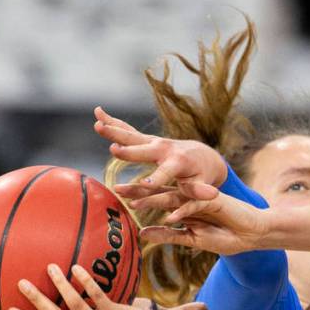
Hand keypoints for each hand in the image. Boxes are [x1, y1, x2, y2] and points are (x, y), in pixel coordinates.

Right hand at [94, 106, 227, 186]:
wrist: (202, 155)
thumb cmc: (201, 175)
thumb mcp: (203, 184)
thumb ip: (202, 190)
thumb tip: (212, 195)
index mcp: (178, 163)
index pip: (165, 173)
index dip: (156, 180)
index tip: (144, 185)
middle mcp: (164, 149)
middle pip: (143, 150)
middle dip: (129, 151)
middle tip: (113, 149)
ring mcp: (153, 142)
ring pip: (131, 136)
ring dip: (114, 130)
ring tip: (97, 123)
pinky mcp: (146, 140)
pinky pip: (127, 131)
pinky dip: (113, 122)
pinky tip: (98, 113)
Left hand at [129, 180, 270, 255]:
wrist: (252, 234)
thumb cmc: (224, 237)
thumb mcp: (192, 239)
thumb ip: (168, 235)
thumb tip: (142, 234)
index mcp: (183, 206)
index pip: (157, 199)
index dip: (139, 198)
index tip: (117, 198)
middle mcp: (189, 199)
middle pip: (160, 192)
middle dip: (139, 190)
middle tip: (117, 187)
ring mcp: (201, 198)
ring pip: (174, 196)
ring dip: (155, 199)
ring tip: (136, 202)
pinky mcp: (215, 200)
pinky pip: (195, 206)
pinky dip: (183, 212)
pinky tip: (170, 217)